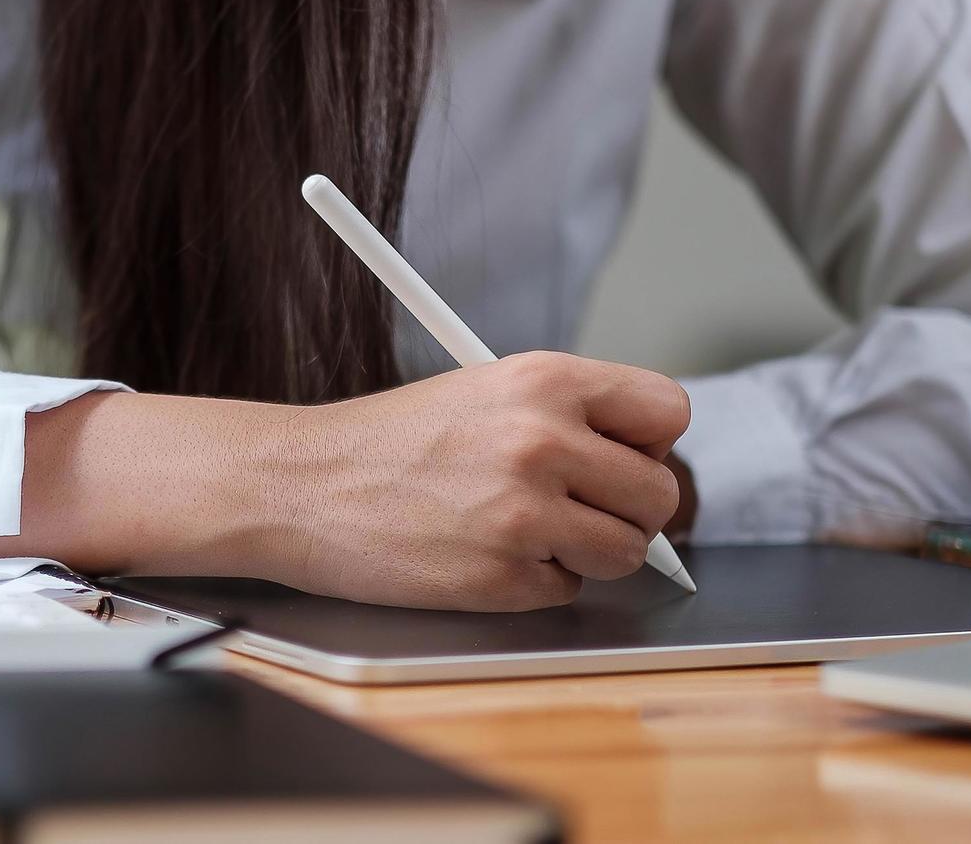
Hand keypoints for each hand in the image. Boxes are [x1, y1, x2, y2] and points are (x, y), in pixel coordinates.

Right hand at [264, 352, 689, 610]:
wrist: (302, 486)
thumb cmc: (386, 442)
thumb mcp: (484, 389)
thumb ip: (565, 413)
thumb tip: (636, 458)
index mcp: (545, 380)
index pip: (668, 410)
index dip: (650, 441)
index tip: (623, 456)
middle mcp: (544, 440)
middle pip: (660, 493)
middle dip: (627, 510)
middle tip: (577, 508)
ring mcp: (524, 513)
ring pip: (626, 552)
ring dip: (587, 552)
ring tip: (528, 531)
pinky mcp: (501, 576)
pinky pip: (566, 590)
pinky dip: (535, 582)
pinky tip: (485, 552)